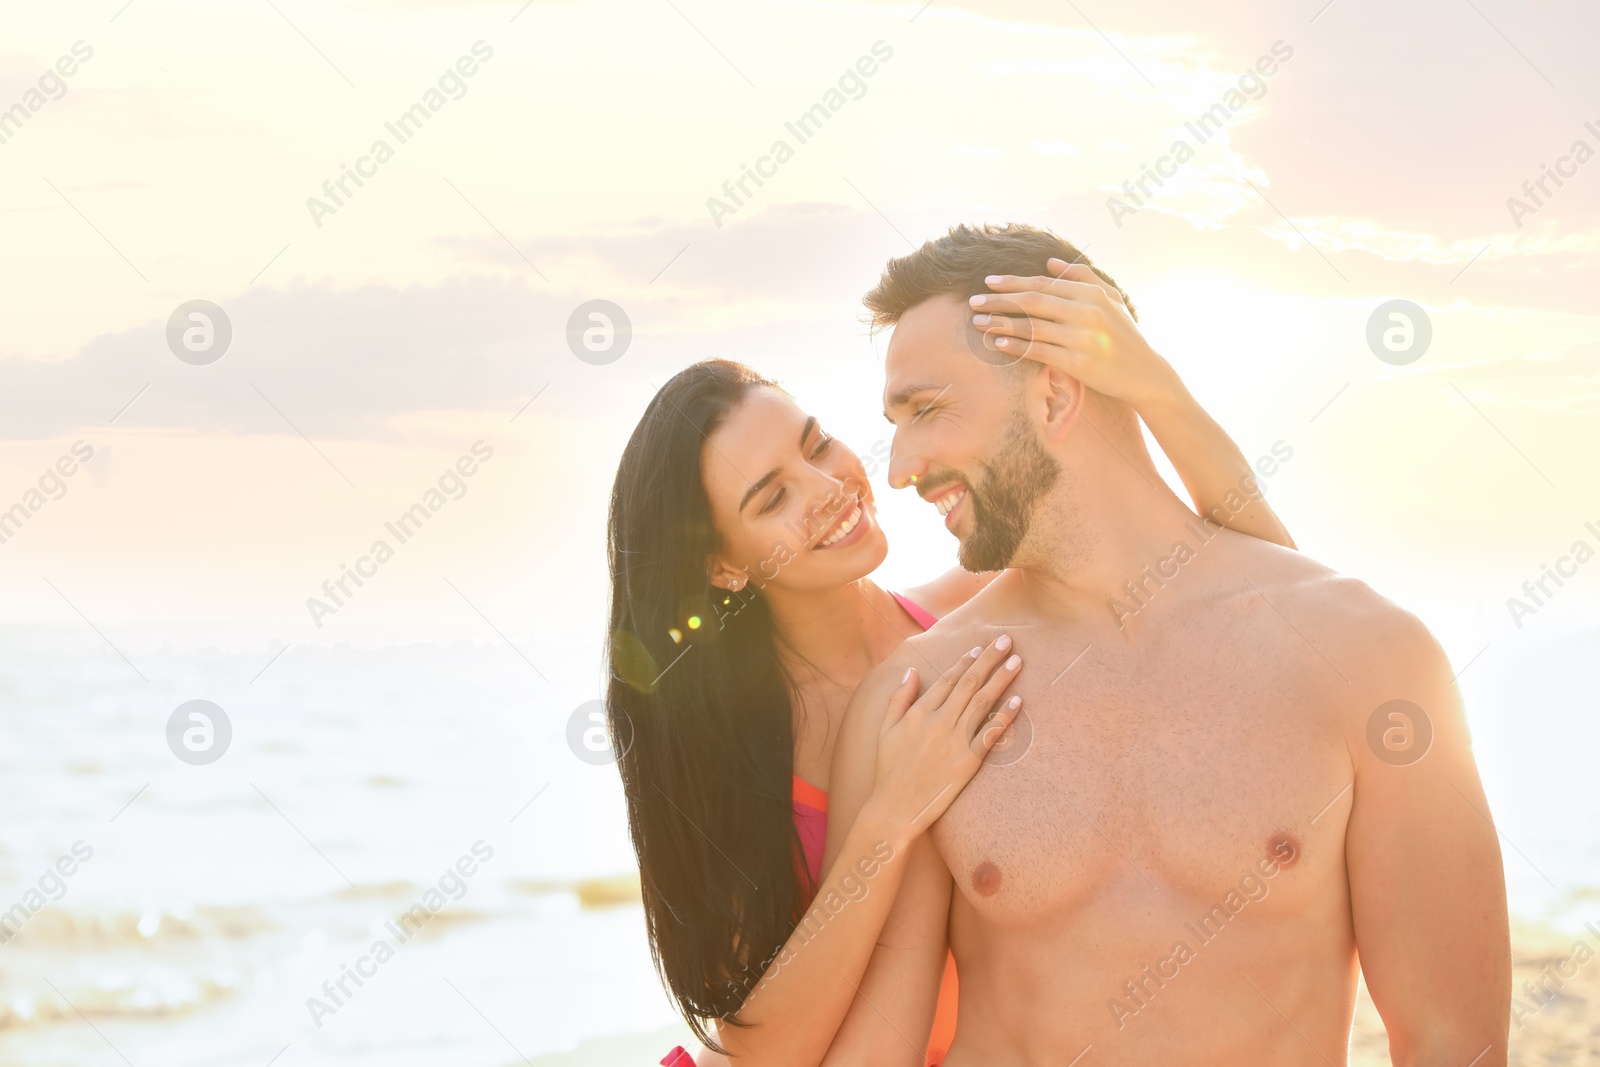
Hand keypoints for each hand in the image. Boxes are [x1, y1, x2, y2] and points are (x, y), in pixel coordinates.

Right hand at [869, 636, 1023, 840]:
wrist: (896, 807)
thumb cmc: (888, 768)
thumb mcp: (886, 729)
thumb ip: (899, 698)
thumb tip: (912, 671)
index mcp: (919, 712)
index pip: (947, 679)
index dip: (965, 661)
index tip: (979, 648)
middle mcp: (939, 721)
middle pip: (969, 683)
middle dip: (989, 659)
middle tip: (1007, 640)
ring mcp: (956, 740)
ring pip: (983, 702)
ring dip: (1001, 679)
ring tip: (1017, 661)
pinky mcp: (969, 760)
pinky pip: (991, 733)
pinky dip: (1005, 715)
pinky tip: (1017, 700)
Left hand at [968, 259, 1186, 414]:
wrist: (1145, 373)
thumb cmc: (1124, 335)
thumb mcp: (1111, 300)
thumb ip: (1082, 277)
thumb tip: (1050, 262)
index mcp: (1091, 293)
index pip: (1043, 284)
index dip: (1013, 282)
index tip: (989, 282)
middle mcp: (1086, 312)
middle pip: (1032, 302)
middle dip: (999, 301)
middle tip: (974, 302)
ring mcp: (1082, 338)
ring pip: (1032, 327)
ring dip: (1001, 324)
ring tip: (978, 323)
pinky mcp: (1079, 363)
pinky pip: (1040, 352)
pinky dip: (1017, 347)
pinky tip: (999, 344)